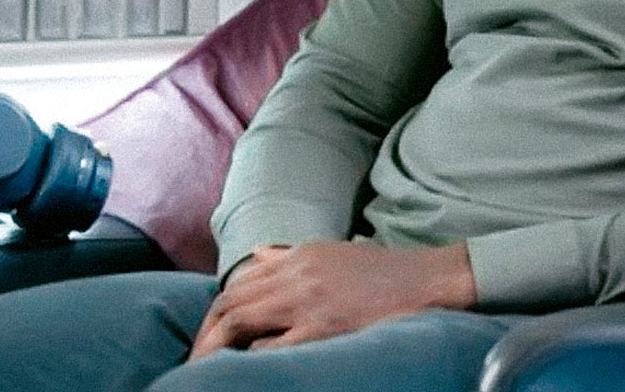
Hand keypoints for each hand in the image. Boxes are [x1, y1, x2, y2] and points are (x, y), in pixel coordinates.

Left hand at [187, 240, 476, 361]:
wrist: (429, 279)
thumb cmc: (383, 271)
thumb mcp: (331, 253)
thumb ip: (289, 257)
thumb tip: (256, 258)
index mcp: (296, 258)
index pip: (237, 285)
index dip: (214, 314)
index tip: (208, 336)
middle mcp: (295, 275)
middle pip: (229, 303)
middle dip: (206, 334)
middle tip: (195, 360)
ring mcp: (308, 302)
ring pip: (242, 322)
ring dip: (218, 348)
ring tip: (207, 370)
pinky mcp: (325, 328)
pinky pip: (274, 346)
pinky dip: (253, 358)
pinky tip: (248, 369)